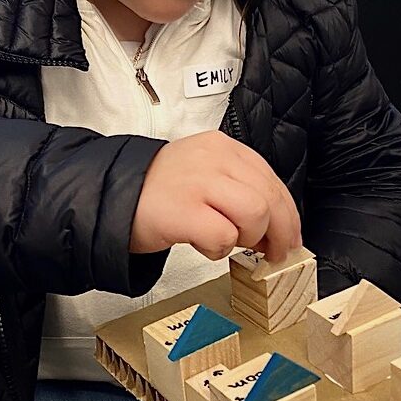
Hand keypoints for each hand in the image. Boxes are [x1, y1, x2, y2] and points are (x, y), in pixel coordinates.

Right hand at [130, 131, 301, 262]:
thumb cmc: (159, 191)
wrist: (111, 195)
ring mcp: (199, 183)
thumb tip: (276, 225)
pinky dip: (219, 248)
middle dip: (278, 232)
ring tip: (228, 241)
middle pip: (270, 198)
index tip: (289, 236)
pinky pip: (223, 235)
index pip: (271, 179)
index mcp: (223, 148)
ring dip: (247, 237)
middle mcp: (214, 159)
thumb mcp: (204, 172)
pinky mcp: (183, 210)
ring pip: (255, 214)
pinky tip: (203, 243)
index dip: (287, 214)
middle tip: (272, 252)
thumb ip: (238, 189)